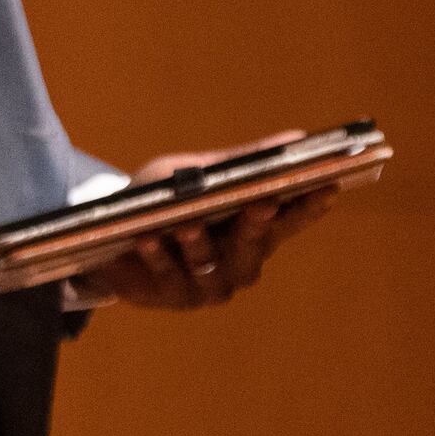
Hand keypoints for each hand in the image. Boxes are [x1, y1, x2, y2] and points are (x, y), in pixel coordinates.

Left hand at [81, 135, 337, 310]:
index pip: (292, 220)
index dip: (311, 206)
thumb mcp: (195, 171)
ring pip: (213, 268)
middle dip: (258, 224)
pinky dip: (158, 257)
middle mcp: (241, 262)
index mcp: (255, 230)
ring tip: (187, 223)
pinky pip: (169, 277)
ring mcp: (209, 284)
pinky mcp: (173, 297)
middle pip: (257, 246)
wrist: (108, 229)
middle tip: (263, 201)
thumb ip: (241, 161)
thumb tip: (295, 138)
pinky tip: (147, 239)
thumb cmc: (163, 197)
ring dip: (200, 244)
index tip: (327, 186)